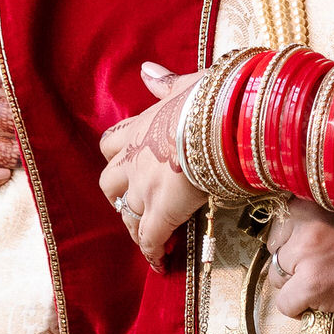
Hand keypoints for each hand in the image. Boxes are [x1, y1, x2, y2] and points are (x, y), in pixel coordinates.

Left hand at [98, 62, 204, 264]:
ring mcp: (145, 187)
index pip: (113, 144)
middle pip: (110, 183)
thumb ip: (166, 82)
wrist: (223, 118)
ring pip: (127, 215)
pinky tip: (160, 264)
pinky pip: (151, 239)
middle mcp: (135, 159)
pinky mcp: (162, 212)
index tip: (131, 165)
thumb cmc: (213, 98)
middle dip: (121, 195)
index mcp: (142, 126)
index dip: (119, 156)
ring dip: (136, 226)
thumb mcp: (188, 84)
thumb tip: (147, 69)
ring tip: (150, 239)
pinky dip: (153, 253)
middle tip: (140, 203)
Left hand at [267, 203, 333, 325]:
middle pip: (276, 246)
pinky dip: (301, 310)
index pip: (283, 216)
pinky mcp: (313, 284)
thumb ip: (329, 216)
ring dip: (297, 285)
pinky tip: (330, 304)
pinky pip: (284, 305)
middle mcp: (310, 218)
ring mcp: (309, 251)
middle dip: (293, 261)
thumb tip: (298, 234)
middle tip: (327, 270)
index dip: (296, 236)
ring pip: (276, 275)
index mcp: (322, 197)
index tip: (314, 248)